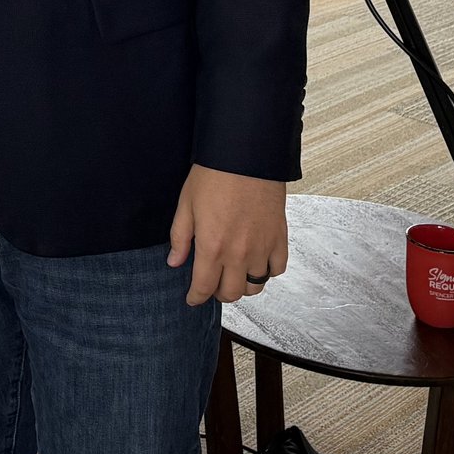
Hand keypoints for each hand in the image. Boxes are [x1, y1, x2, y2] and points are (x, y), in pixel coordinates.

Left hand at [168, 166, 287, 306]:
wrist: (246, 155)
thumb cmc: (213, 175)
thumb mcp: (186, 204)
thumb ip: (180, 237)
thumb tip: (174, 262)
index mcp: (212, 246)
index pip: (204, 288)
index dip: (196, 297)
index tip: (192, 298)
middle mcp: (239, 254)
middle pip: (231, 293)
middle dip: (218, 293)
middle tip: (211, 282)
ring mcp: (262, 248)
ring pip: (255, 286)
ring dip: (242, 284)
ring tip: (233, 272)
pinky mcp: (279, 238)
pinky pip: (277, 269)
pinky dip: (267, 271)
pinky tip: (257, 261)